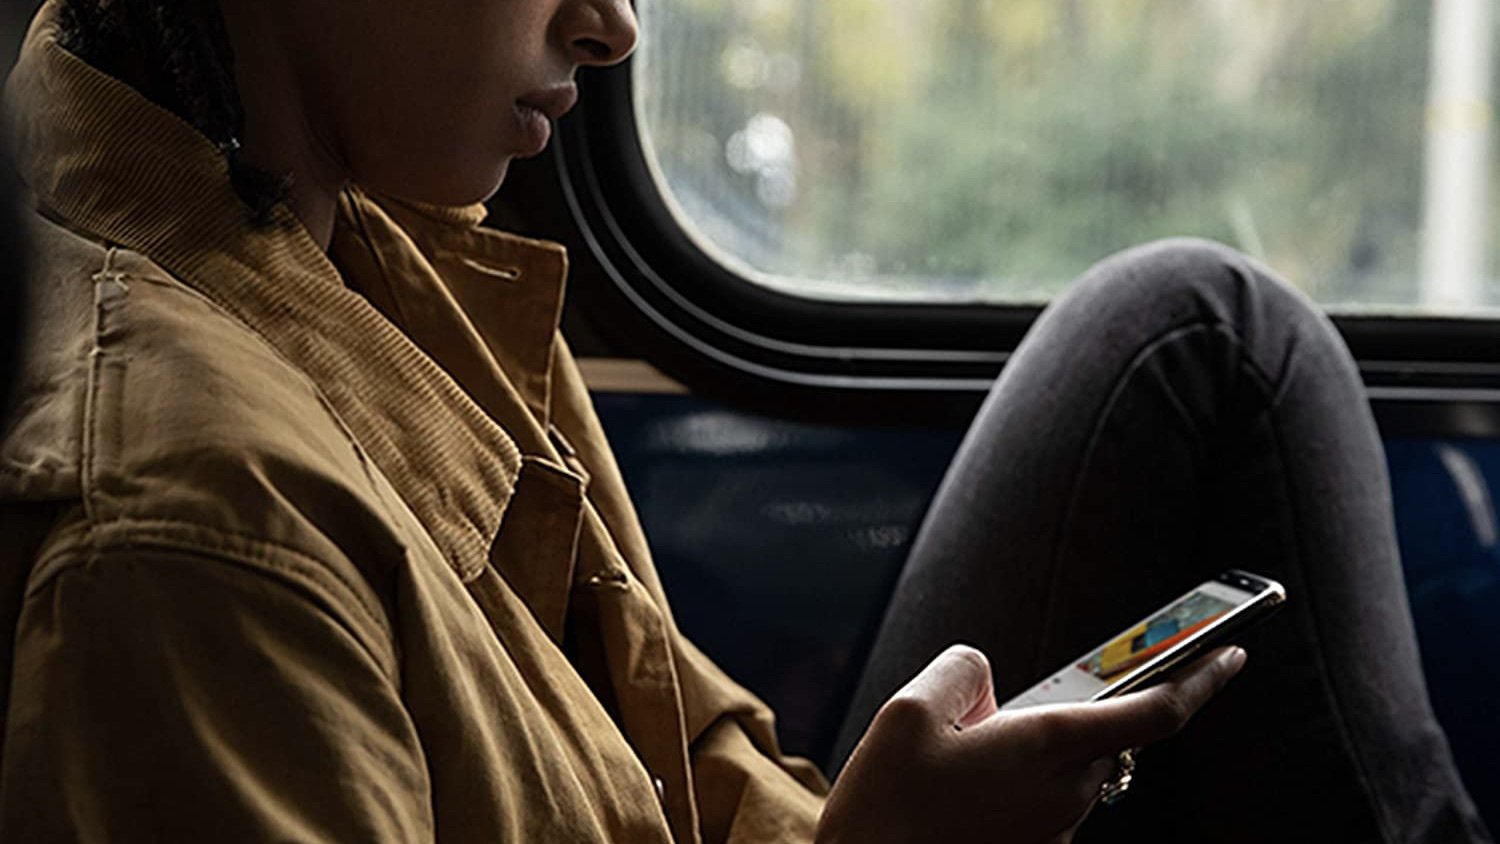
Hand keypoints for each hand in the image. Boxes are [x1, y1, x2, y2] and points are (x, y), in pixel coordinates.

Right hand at [817, 643, 1246, 843]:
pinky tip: (949, 795)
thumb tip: (988, 682)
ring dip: (1029, 753)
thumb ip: (963, 672)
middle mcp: (1065, 796)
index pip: (1154, 711)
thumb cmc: (886, 810)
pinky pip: (1037, 805)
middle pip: (1096, 737)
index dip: (1200, 678)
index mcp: (1047, 749)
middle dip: (1059, 714)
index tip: (1231, 651)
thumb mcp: (907, 712)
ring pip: (1063, 772)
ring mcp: (1050, 834)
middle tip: (987, 718)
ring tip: (947, 763)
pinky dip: (1009, 785)